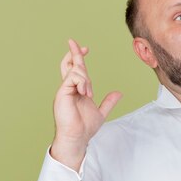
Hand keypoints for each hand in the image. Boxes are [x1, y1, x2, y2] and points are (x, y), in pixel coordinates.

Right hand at [50, 39, 121, 169]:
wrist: (77, 138)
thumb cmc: (85, 128)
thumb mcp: (101, 112)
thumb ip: (108, 102)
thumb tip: (118, 93)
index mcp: (77, 90)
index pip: (75, 70)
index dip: (78, 58)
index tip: (85, 48)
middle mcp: (69, 88)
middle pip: (69, 65)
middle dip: (73, 52)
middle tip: (73, 42)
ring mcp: (64, 90)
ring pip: (75, 71)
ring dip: (85, 78)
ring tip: (88, 93)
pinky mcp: (62, 93)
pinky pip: (72, 78)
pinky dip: (81, 82)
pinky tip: (85, 92)